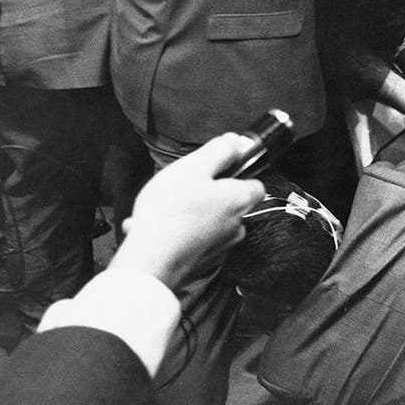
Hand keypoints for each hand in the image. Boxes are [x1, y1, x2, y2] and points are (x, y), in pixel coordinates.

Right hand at [112, 134, 264, 289]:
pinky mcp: (202, 262)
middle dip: (207, 193)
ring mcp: (221, 246)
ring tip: (162, 210)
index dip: (237, 173)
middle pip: (229, 202)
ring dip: (188, 214)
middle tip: (182, 189)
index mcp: (240, 200)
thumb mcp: (193, 168)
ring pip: (209, 221)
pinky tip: (155, 228)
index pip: (255, 183)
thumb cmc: (169, 215)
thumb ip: (219, 151)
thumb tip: (235, 142)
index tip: (216, 169)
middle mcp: (237, 225)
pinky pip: (194, 240)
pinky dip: (179, 233)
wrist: (149, 262)